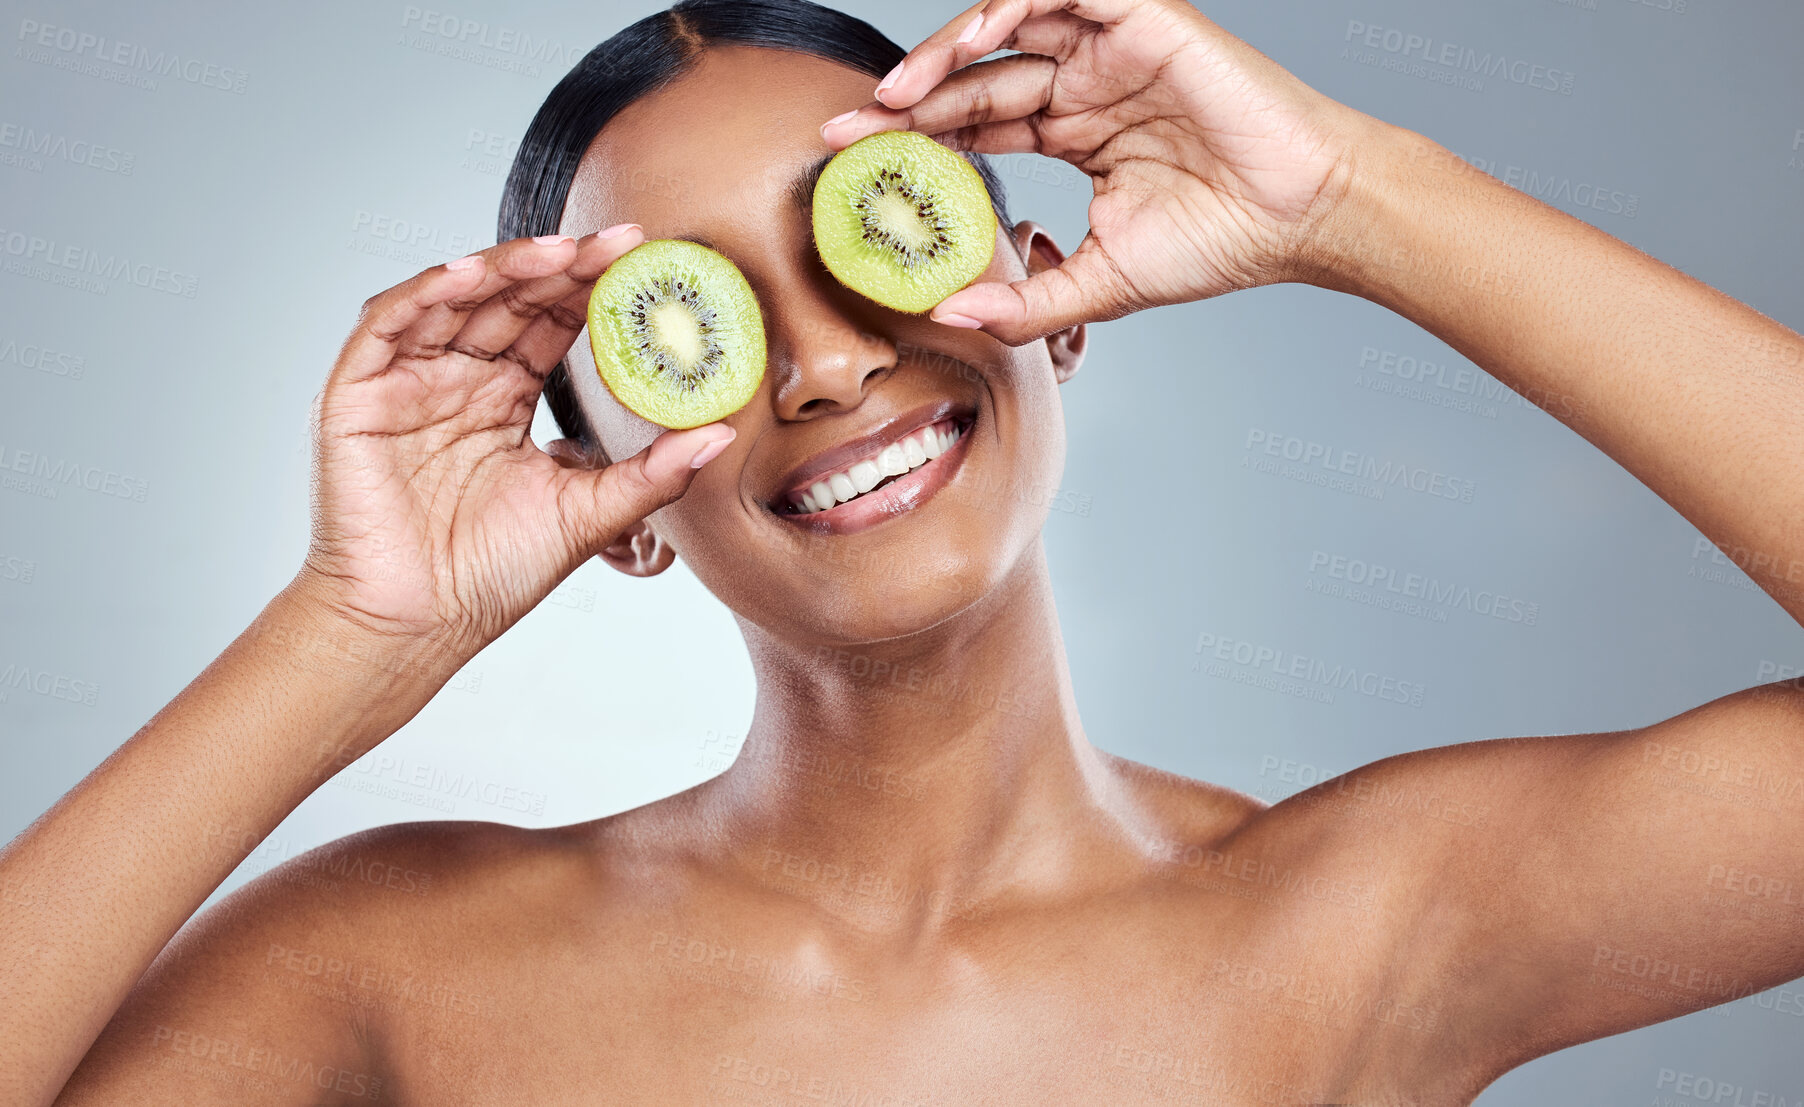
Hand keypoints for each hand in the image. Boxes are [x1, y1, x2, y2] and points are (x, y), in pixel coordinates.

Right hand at [297, 228, 734, 662]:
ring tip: (560, 252)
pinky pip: (386, 326)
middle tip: (619, 243)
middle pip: (508, 300)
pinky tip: (470, 275)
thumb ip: (652, 472)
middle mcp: (455, 380)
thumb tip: (721, 434)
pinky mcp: (357, 396)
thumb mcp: (588, 514)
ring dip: (503, 268)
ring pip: (452, 299)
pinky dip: (424, 294)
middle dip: (562, 266)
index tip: (645, 262)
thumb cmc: (490, 575)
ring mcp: (404, 383)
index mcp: (503, 399)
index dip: (592, 288)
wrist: (417, 627)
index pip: (550, 323)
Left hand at [821, 0, 1375, 343]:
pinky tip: (968, 43)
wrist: (1302, 218)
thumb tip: (952, 315)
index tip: (853, 162)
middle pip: (978, 76)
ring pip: (1009, 24)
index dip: (917, 138)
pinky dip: (1008, 5)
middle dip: (908, 100)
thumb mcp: (1102, 284)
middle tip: (847, 128)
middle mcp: (1088, 84)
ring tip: (894, 95)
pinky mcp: (1144, 18)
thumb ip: (1029, 301)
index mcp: (1078, 132)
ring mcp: (1113, 48)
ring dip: (945, 51)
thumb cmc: (1222, 243)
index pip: (980, 123)